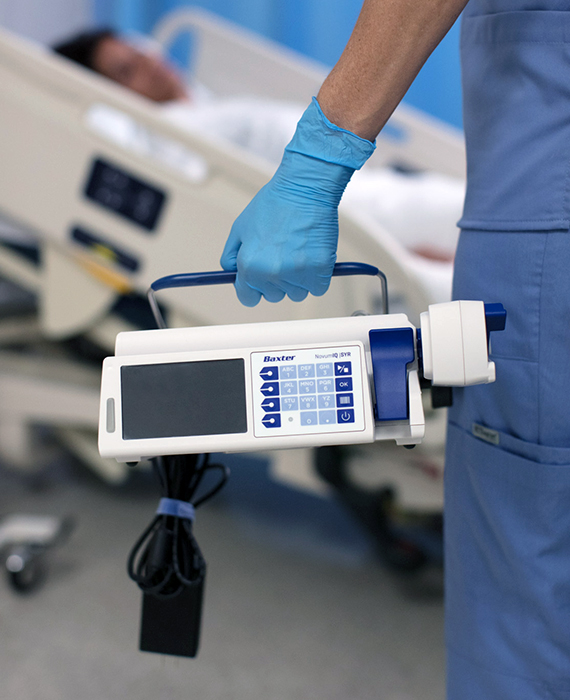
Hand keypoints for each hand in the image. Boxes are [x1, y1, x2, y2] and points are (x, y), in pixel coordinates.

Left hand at [220, 98, 374, 306]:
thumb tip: (233, 274)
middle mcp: (271, 274)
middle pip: (273, 296)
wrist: (304, 189)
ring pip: (297, 293)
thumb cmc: (273, 204)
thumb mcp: (240, 227)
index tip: (259, 281)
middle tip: (283, 254)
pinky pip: (317, 288)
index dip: (253, 289)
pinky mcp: (320, 271)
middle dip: (277, 281)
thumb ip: (231, 256)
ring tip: (298, 251)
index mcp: (249, 266)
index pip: (248, 298)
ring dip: (298, 279)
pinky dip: (317, 277)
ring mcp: (297, 275)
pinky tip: (312, 255)